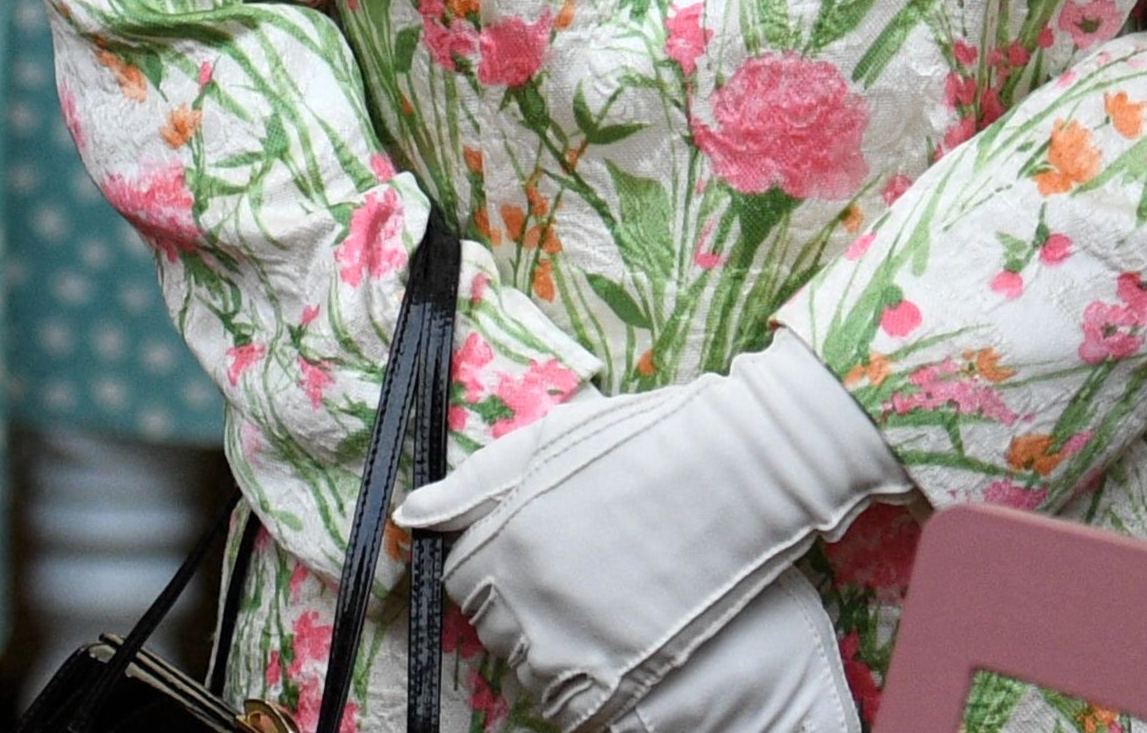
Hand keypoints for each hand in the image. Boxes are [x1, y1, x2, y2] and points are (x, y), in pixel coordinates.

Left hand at [392, 336, 907, 732]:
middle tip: (579, 578)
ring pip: (528, 672)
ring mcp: (566, 637)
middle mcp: (520, 593)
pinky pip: (569, 709)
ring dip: (552, 650)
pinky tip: (612, 651)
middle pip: (494, 628)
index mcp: (499, 537)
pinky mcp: (614, 673)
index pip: (462, 582)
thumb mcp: (548, 442)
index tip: (537, 556)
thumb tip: (408, 516)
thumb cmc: (646, 440)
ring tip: (601, 610)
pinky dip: (580, 691)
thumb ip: (471, 484)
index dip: (496, 570)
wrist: (738, 468)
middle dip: (524, 608)